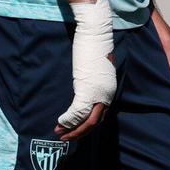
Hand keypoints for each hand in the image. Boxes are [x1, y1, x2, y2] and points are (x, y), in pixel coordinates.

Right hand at [56, 0, 116, 139]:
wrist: (94, 31)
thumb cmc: (93, 45)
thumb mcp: (95, 68)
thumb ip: (92, 80)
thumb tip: (83, 87)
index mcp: (110, 89)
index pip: (100, 114)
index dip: (86, 125)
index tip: (74, 129)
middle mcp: (107, 93)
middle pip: (95, 121)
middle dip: (79, 132)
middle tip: (66, 138)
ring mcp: (98, 92)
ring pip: (87, 121)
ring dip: (72, 129)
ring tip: (60, 133)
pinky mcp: (87, 89)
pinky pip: (77, 112)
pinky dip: (68, 120)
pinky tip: (60, 122)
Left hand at [151, 6, 169, 97]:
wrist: (142, 15)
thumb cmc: (157, 27)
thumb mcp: (167, 44)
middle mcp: (169, 59)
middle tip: (164, 102)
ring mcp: (159, 58)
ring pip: (162, 76)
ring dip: (160, 85)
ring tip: (154, 96)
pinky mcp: (148, 57)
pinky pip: (152, 71)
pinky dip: (151, 78)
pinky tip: (145, 84)